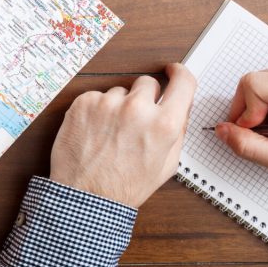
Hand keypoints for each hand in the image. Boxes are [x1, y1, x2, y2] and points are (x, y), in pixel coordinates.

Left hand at [50, 64, 195, 207]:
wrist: (86, 195)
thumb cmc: (126, 185)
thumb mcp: (167, 164)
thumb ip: (176, 131)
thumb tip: (179, 105)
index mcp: (164, 124)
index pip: (183, 82)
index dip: (180, 74)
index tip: (173, 71)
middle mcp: (137, 108)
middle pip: (148, 83)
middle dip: (144, 98)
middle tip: (134, 121)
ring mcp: (108, 103)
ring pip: (120, 91)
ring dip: (118, 106)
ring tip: (110, 134)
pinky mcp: (84, 102)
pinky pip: (96, 97)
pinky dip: (96, 110)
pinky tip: (95, 131)